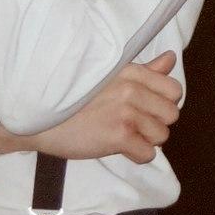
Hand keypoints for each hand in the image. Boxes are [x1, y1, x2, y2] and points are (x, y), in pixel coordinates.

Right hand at [0, 51, 182, 163]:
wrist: (41, 116)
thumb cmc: (74, 96)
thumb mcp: (110, 76)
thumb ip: (145, 71)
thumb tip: (171, 59)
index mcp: (131, 72)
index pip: (174, 90)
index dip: (163, 103)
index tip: (146, 108)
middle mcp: (132, 89)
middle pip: (171, 115)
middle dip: (155, 123)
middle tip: (133, 124)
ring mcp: (126, 113)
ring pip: (161, 136)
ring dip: (145, 140)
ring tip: (123, 134)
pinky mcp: (119, 136)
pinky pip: (147, 154)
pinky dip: (136, 155)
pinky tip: (118, 147)